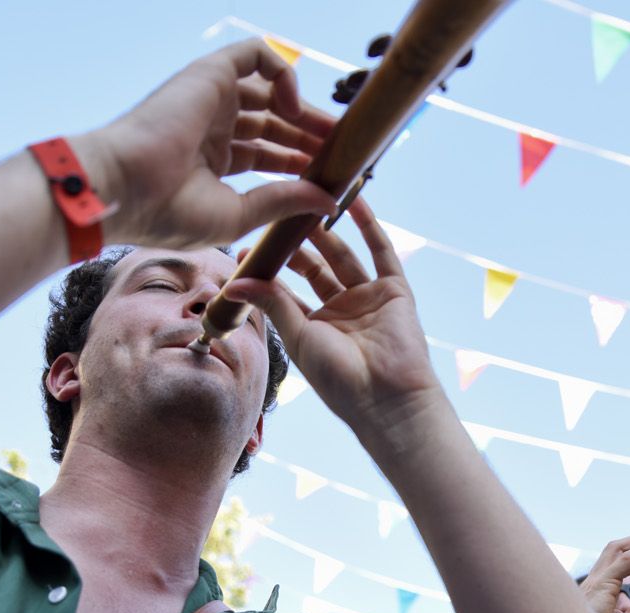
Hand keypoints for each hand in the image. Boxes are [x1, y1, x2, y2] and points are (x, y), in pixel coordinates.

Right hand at [79, 40, 336, 248]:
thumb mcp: (238, 214)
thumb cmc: (167, 212)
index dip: (300, 160)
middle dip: (310, 136)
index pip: (268, 154)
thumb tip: (329, 200)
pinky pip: (255, 55)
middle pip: (275, 123)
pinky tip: (293, 108)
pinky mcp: (209, 74)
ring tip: (333, 135)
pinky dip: (282, 74)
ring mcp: (211, 99)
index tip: (330, 175)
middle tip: (344, 153)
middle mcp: (212, 126)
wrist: (124, 188)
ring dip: (305, 110)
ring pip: (271, 93)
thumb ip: (283, 201)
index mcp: (212, 161)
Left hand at [221, 196, 442, 431]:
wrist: (386, 397)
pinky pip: (380, 252)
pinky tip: (352, 199)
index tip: (250, 243)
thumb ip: (272, 304)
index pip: (288, 289)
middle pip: (316, 266)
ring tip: (307, 199)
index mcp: (315, 326)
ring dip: (328, 228)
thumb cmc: (339, 379)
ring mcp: (369, 298)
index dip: (271, 266)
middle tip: (279, 213)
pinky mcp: (395, 291)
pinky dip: (368, 225)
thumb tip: (235, 282)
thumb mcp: (298, 337)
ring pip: (344, 254)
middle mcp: (341, 309)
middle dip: (298, 241)